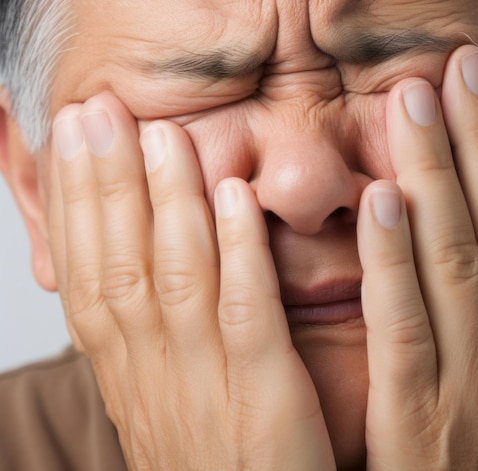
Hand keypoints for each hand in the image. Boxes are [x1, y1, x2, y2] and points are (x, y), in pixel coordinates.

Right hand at [48, 93, 334, 469]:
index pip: (90, 277)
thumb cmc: (211, 468)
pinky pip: (244, 316)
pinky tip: (232, 197)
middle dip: (104, 186)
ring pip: (174, 279)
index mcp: (130, 375)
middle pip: (120, 265)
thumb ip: (149, 342)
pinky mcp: (264, 399)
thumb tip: (131, 278)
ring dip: (165, 202)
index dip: (74, 206)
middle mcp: (154, 374)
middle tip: (96, 113)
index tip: (71, 143)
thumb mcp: (163, 404)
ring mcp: (206, 384)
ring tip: (160, 135)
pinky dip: (236, 253)